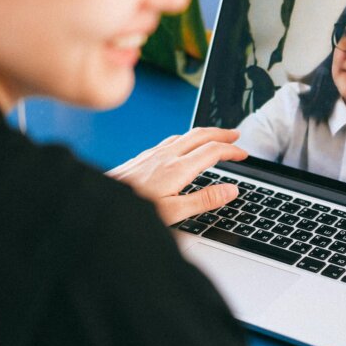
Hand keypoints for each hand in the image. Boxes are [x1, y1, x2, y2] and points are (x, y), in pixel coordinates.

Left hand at [107, 127, 247, 225]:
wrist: (101, 200)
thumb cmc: (134, 209)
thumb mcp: (174, 212)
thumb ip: (204, 200)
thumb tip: (231, 190)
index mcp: (178, 169)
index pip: (212, 152)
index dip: (231, 151)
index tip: (244, 154)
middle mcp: (166, 156)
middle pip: (200, 135)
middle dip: (221, 134)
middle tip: (236, 136)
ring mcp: (154, 153)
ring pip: (186, 135)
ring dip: (205, 134)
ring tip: (216, 138)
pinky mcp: (144, 156)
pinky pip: (172, 139)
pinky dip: (188, 138)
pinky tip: (184, 145)